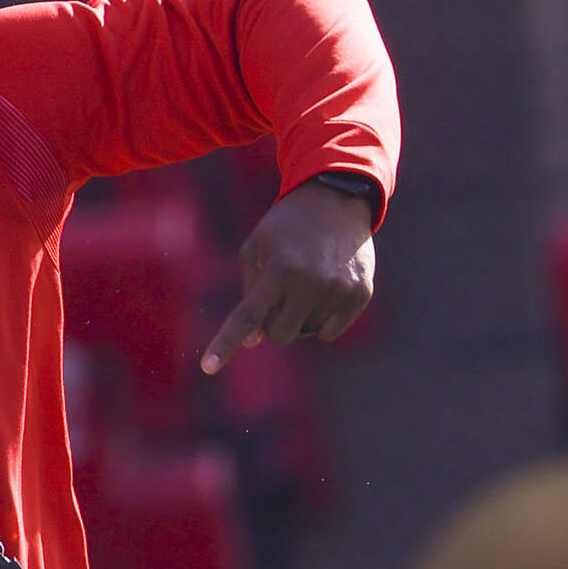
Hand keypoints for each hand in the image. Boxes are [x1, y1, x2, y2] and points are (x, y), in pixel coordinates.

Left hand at [200, 179, 375, 373]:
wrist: (336, 200)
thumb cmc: (286, 226)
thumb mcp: (256, 248)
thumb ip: (250, 294)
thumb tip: (253, 341)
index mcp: (279, 269)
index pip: (248, 316)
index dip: (226, 343)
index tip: (207, 368)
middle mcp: (311, 282)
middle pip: (279, 335)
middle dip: (273, 323)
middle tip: (278, 296)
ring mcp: (339, 290)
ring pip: (307, 334)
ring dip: (299, 317)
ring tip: (305, 282)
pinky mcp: (361, 294)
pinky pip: (330, 332)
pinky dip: (322, 319)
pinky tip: (325, 288)